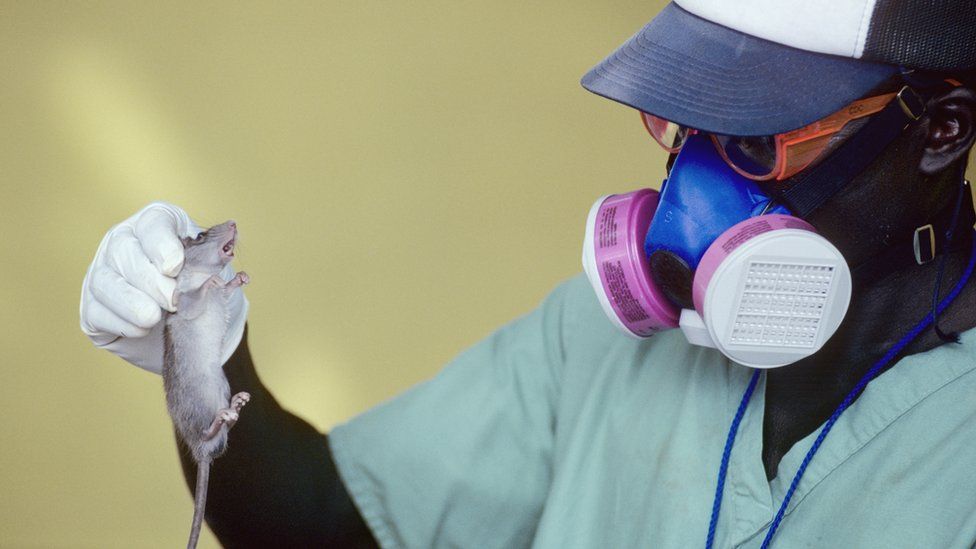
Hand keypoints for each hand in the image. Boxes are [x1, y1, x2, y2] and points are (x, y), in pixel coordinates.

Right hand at [80, 202, 248, 373]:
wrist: (182, 323)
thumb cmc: (196, 286)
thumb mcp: (209, 269)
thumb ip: (214, 256)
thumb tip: (229, 240)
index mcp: (155, 224)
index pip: (154, 223)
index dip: (162, 244)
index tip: (175, 267)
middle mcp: (122, 241)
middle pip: (124, 252)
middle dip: (150, 280)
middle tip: (172, 301)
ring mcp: (102, 273)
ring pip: (104, 282)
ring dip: (132, 303)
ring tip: (154, 318)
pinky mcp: (91, 306)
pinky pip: (97, 312)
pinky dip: (121, 322)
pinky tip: (142, 328)